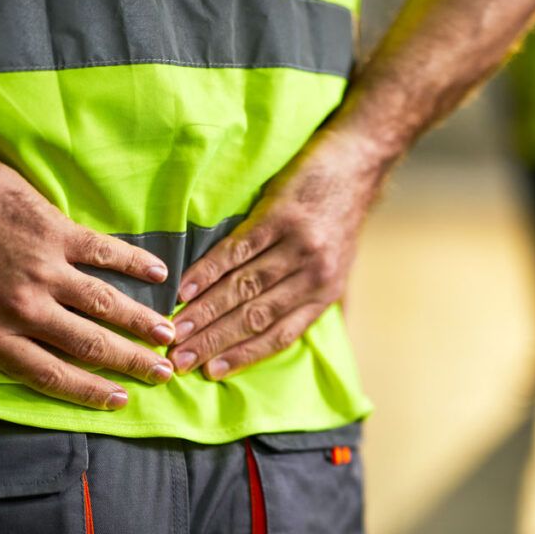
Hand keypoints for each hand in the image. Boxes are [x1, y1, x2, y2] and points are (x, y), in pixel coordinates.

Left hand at [0, 149, 175, 411]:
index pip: (48, 373)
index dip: (87, 391)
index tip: (119, 401)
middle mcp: (24, 308)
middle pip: (88, 344)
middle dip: (130, 362)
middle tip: (164, 373)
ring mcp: (45, 268)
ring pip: (104, 304)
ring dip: (141, 321)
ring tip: (171, 334)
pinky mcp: (56, 231)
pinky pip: (103, 251)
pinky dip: (133, 261)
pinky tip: (160, 272)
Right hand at [168, 129, 383, 379]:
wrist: (358, 161)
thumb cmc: (339, 217)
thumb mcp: (337, 265)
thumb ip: (311, 299)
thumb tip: (286, 333)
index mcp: (323, 295)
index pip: (278, 336)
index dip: (242, 356)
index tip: (209, 372)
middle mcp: (312, 276)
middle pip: (254, 317)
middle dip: (212, 341)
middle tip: (178, 360)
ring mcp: (297, 246)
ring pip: (244, 288)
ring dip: (205, 311)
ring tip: (175, 328)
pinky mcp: (282, 216)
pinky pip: (240, 250)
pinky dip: (210, 270)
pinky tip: (187, 286)